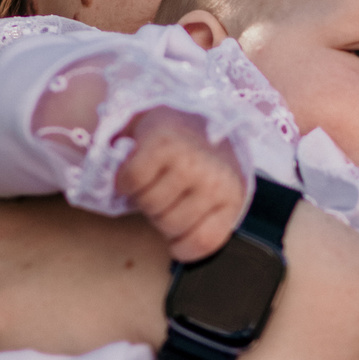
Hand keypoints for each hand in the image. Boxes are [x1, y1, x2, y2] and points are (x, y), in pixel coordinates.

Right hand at [117, 108, 247, 262]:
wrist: (186, 107)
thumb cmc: (199, 158)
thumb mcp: (215, 191)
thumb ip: (206, 220)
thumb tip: (180, 253)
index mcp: (233, 197)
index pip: (202, 244)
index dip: (180, 245)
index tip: (176, 232)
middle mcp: (215, 179)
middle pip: (169, 225)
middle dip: (159, 215)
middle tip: (165, 191)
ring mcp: (188, 161)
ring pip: (148, 205)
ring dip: (142, 196)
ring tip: (155, 176)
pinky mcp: (160, 144)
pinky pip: (131, 182)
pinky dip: (125, 180)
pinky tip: (137, 168)